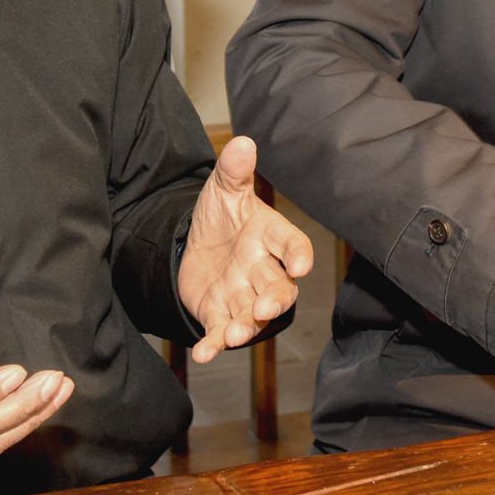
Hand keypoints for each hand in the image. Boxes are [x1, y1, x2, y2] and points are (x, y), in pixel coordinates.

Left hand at [177, 136, 314, 363]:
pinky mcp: (219, 313)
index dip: (297, 253)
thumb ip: (233, 169)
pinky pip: (220, 331)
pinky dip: (213, 343)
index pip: (290, 243)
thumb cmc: (220, 217)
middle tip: (266, 305)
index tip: (301, 263)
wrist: (193, 244)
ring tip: (235, 335)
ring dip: (246, 326)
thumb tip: (242, 142)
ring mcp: (242, 295)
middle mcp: (261, 269)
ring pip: (252, 315)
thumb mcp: (222, 190)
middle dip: (274, 298)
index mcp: (267, 236)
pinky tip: (203, 352)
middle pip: (278, 288)